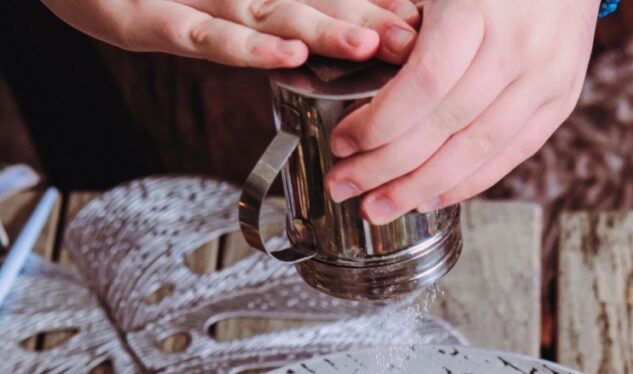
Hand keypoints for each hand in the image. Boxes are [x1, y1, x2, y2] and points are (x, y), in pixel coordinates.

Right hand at [41, 0, 419, 67]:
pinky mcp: (152, 19)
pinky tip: (289, 53)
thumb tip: (311, 33)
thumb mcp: (213, 9)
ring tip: (372, 45)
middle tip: (418, 39)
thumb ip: (262, 15)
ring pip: (272, 16)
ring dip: (325, 31)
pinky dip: (250, 48)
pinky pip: (208, 36)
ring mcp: (197, 2)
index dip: (374, 9)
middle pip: (313, 6)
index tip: (422, 24)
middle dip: (369, 24)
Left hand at [324, 0, 597, 221]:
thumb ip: (404, 29)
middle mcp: (518, 48)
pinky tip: (427, 197)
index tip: (343, 143)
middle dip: (387, 168)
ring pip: (476, 152)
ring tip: (379, 206)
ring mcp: (545, 78)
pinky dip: (466, 183)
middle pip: (445, 128)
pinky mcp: (560, 100)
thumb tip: (360, 96)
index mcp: (479, 7)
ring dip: (420, 187)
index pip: (423, 85)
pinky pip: (509, 155)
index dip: (379, 124)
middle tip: (344, 188)